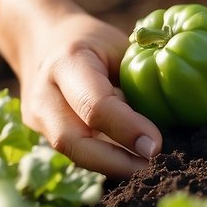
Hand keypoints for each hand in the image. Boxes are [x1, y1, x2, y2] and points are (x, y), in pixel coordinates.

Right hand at [14, 11, 161, 176]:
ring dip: (112, 166)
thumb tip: (169, 122)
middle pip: (73, 142)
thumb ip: (133, 81)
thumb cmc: (93, 42)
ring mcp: (37, 117)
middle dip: (116, 162)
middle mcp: (44, 94)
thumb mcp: (118, 48)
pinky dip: (105, 160)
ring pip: (73, 154)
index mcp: (67, 62)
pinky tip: (130, 161)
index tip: (156, 145)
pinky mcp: (42, 133)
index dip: (127, 129)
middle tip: (154, 166)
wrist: (43, 40)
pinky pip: (76, 153)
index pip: (94, 105)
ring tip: (146, 167)